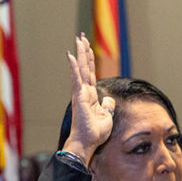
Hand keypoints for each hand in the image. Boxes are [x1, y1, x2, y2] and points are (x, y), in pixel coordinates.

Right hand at [63, 33, 113, 163]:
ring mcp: (80, 94)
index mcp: (91, 96)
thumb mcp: (107, 117)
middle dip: (84, 52)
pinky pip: (76, 80)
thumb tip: (109, 99)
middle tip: (81, 37)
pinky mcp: (79, 98)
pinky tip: (72, 56)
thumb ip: (108, 106)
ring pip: (81, 70)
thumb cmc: (95, 132)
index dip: (90, 61)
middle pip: (85, 68)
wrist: (88, 143)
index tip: (89, 47)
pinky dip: (75, 68)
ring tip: (78, 40)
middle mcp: (84, 92)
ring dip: (80, 54)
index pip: (91, 74)